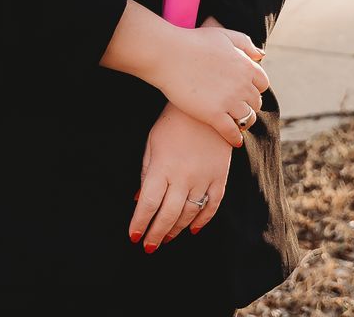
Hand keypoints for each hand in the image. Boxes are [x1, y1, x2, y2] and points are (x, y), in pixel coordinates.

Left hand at [129, 102, 231, 251]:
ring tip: (165, 239)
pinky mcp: (219, 177)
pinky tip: (193, 230)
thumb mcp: (152, 143)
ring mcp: (204, 178)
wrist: (205, 107)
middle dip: (156, 234)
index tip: (133, 237)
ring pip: (189, 214)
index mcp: (163, 167)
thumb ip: (146, 173)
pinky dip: (203, 220)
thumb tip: (139, 200)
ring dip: (176, 230)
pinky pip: (212, 205)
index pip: (149, 204)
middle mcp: (183, 176)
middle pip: (168, 214)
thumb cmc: (172, 123)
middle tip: (148, 247)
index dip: (140, 223)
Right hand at [152, 22, 269, 146]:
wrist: (168, 54)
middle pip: (256, 102)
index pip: (262, 84)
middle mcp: (242, 85)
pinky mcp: (214, 115)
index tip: (245, 91)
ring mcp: (229, 101)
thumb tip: (261, 55)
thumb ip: (244, 43)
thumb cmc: (193, 42)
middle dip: (249, 104)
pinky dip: (234, 138)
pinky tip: (233, 141)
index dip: (255, 88)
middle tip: (239, 108)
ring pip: (247, 118)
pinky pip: (232, 132)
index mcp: (246, 66)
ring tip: (237, 124)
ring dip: (244, 122)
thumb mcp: (223, 34)